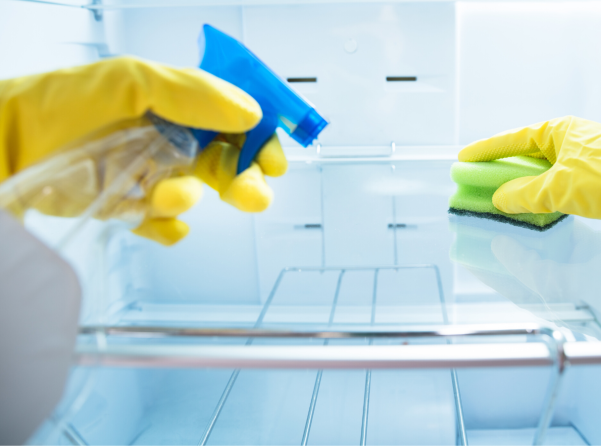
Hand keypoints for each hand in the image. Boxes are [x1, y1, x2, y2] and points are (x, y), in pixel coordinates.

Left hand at [0, 56, 286, 244]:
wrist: (10, 146)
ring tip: (165, 193)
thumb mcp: (135, 80)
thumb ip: (196, 94)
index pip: (235, 119)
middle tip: (251, 191)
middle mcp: (167, 137)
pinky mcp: (130, 208)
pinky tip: (151, 216)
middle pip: (227, 162)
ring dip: (188, 197)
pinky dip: (166, 226)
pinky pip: (166, 225)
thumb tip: (249, 112)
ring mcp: (150, 174)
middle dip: (245, 179)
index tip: (275, 156)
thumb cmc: (63, 102)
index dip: (260, 138)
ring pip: (196, 194)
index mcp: (177, 104)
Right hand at [458, 116, 600, 353]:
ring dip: (524, 186)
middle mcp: (574, 140)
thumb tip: (500, 198)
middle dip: (504, 169)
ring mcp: (588, 161)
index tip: (465, 157)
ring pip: (545, 173)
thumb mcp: (556, 186)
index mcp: (561, 129)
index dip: (488, 149)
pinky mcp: (599, 182)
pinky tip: (535, 208)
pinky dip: (544, 196)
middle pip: (529, 155)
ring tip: (503, 198)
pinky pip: (560, 187)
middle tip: (480, 181)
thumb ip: (523, 193)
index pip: (515, 138)